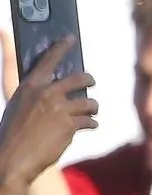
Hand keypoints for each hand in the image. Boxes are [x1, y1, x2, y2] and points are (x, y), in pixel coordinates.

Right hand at [0, 37, 97, 190]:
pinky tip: (89, 126)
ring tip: (92, 112)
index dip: (61, 47)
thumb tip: (53, 89)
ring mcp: (59, 108)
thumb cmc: (14, 133)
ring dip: (93, 107)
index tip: (70, 38)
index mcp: (30, 85)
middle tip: (91, 82)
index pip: (48, 60)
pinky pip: (90, 121)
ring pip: (90, 102)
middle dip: (89, 80)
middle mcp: (46, 93)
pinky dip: (91, 124)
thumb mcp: (19, 106)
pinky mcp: (70, 125)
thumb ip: (36, 95)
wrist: (14, 156)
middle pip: (79, 78)